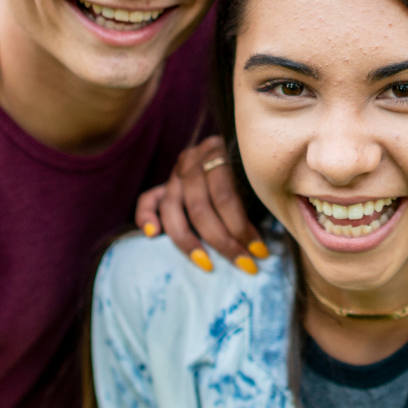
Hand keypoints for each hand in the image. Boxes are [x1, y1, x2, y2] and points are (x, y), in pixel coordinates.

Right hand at [133, 136, 267, 274]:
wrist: (234, 143)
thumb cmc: (247, 169)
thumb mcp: (252, 176)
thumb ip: (251, 201)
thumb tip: (261, 246)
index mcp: (217, 153)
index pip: (225, 197)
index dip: (242, 228)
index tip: (260, 252)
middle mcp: (191, 162)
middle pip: (200, 208)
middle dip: (223, 241)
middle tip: (244, 264)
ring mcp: (174, 174)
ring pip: (173, 209)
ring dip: (190, 242)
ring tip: (207, 263)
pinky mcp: (162, 186)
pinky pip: (147, 200)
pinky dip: (146, 217)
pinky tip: (153, 235)